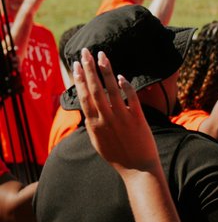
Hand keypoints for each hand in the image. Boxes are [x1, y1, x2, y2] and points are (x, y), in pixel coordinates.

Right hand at [73, 48, 158, 174]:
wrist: (138, 170)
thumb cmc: (118, 156)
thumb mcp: (98, 141)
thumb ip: (93, 124)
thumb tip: (88, 110)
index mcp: (94, 124)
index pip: (83, 96)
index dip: (78, 79)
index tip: (75, 65)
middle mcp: (105, 119)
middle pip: (94, 89)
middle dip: (88, 68)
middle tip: (85, 51)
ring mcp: (121, 118)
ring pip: (111, 90)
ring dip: (105, 71)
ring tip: (102, 55)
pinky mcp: (137, 119)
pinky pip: (131, 98)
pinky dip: (125, 86)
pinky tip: (121, 76)